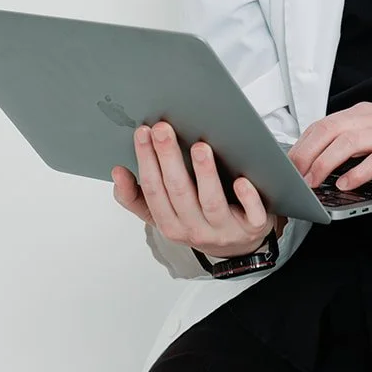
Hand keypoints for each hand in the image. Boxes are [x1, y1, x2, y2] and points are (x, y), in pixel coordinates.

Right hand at [110, 121, 280, 259]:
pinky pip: (251, 215)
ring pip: (211, 202)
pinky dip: (247, 198)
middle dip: (168, 158)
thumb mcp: (163, 213)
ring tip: (199, 146)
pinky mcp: (253, 227)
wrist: (237, 243)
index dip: (146, 161)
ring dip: (205, 174)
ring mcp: (225, 229)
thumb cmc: (197, 220)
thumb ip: (136, 196)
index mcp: (170, 224)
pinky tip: (242, 180)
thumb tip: (118, 173)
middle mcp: (195, 229)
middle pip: (179, 192)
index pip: (153, 191)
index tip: (142, 132)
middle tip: (163, 128)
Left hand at [288, 102, 371, 191]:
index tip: (288, 164)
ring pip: (345, 143)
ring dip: (323, 164)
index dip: (301, 144)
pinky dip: (357, 173)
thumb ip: (359, 138)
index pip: (324, 124)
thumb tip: (327, 159)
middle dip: (304, 154)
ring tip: (311, 183)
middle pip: (328, 131)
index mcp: (367, 114)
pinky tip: (346, 185)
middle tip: (291, 176)